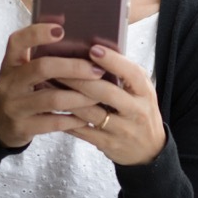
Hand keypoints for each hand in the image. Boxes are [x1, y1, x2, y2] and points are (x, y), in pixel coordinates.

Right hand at [0, 23, 107, 147]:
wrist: (0, 124)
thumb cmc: (21, 91)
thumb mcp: (22, 71)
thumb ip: (42, 57)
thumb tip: (82, 40)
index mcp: (11, 64)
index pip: (17, 41)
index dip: (37, 33)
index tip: (60, 29)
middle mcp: (9, 83)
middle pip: (42, 68)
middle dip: (74, 67)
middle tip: (97, 69)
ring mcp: (14, 106)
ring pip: (53, 99)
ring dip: (81, 97)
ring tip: (100, 95)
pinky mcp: (22, 127)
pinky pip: (55, 123)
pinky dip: (74, 119)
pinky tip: (88, 117)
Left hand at [58, 44, 166, 165]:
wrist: (149, 148)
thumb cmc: (140, 110)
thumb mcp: (142, 91)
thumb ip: (125, 74)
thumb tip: (97, 51)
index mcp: (145, 92)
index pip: (131, 73)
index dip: (112, 61)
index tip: (93, 49)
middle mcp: (136, 111)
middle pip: (105, 93)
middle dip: (79, 78)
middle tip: (58, 65)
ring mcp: (122, 129)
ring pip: (90, 112)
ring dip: (67, 97)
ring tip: (48, 83)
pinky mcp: (108, 144)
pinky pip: (83, 130)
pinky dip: (66, 118)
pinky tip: (52, 107)